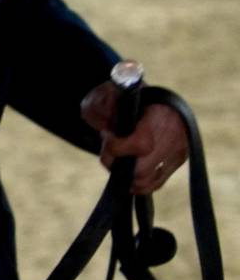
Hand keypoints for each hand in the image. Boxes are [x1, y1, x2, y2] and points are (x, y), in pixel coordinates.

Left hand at [81, 79, 188, 195]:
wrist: (149, 99)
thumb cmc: (124, 99)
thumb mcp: (106, 96)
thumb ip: (100, 107)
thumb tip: (106, 127)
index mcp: (160, 114)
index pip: (141, 145)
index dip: (116, 148)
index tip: (106, 136)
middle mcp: (175, 135)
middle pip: (142, 170)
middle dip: (117, 163)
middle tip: (110, 152)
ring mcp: (179, 150)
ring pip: (147, 181)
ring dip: (126, 176)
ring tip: (119, 160)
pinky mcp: (179, 160)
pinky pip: (156, 183)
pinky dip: (138, 183)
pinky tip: (127, 173)